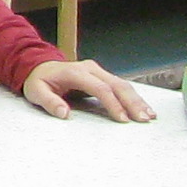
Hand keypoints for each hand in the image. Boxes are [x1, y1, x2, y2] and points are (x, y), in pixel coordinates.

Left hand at [20, 59, 154, 121]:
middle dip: (132, 102)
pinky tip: (143, 108)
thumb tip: (64, 114)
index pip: (100, 87)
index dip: (112, 103)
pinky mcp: (102, 76)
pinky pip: (120, 86)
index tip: (122, 119)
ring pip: (122, 84)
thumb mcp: (36, 91)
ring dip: (137, 100)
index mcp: (76, 72)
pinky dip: (133, 98)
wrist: (39, 67)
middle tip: (144, 119)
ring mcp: (98, 71)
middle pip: (117, 84)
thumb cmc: (39, 81)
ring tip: (150, 116)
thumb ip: (49, 102)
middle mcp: (90, 68)